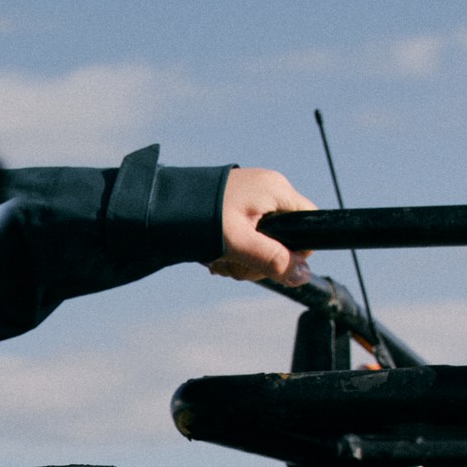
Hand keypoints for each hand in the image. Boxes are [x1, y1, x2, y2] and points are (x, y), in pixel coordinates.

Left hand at [209, 167, 317, 285]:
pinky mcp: (232, 209)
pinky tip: (212, 255)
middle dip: (260, 260)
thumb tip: (303, 275)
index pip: (310, 220)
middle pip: (284, 237)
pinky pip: (243, 237)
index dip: (297, 249)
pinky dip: (230, 251)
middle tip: (236, 265)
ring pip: (261, 242)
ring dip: (241, 260)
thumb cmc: (198, 217)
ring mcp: (249, 199)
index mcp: (276, 190)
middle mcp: (266, 191)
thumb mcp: (239, 243)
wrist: (157, 206)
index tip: (274, 264)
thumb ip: (272, 260)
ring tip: (218, 259)